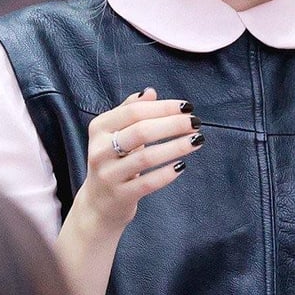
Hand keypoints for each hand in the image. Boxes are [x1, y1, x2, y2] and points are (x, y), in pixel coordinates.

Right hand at [78, 88, 203, 233]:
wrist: (98, 203)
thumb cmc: (113, 160)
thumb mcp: (115, 132)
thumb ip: (130, 110)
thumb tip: (150, 92)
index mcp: (100, 128)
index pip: (134, 111)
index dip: (164, 107)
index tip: (187, 107)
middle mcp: (100, 149)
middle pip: (141, 131)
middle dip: (173, 124)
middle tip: (195, 122)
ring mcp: (108, 174)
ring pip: (146, 157)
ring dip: (176, 147)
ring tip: (197, 140)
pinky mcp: (120, 195)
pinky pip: (148, 183)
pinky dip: (167, 173)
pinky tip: (182, 165)